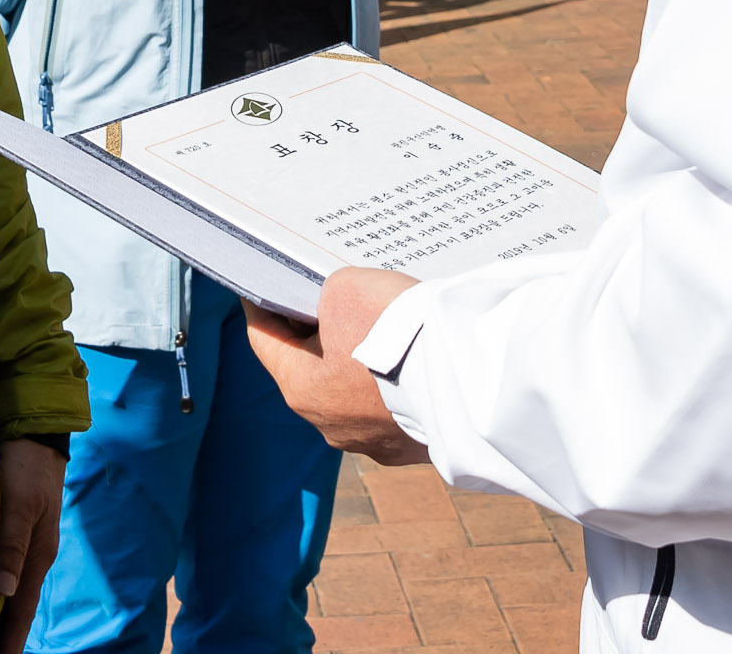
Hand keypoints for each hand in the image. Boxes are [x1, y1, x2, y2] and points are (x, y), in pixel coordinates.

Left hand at [0, 436, 65, 651]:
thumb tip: (3, 591)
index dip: (12, 638)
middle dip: (2, 632)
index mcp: (38, 556)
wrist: (34, 436)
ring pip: (7, 588)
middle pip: (15, 604)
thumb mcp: (20, 505)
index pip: (22, 609)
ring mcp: (23, 546)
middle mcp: (31, 557)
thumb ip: (11, 546)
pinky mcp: (11, 533)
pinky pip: (0, 570)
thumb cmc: (27, 469)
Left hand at [243, 268, 427, 464]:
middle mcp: (331, 427)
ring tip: (383, 326)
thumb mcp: (345, 288)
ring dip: (362, 361)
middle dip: (320, 333)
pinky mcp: (412, 446)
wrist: (469, 376)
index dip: (262, 307)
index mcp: (302, 391)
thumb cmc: (396, 330)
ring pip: (356, 392)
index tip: (263, 286)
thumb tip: (340, 309)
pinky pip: (395, 407)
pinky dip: (397, 382)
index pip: (266, 342)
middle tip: (330, 297)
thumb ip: (328, 296)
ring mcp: (375, 442)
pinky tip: (414, 358)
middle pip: (313, 369)